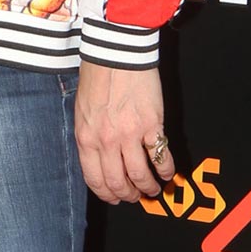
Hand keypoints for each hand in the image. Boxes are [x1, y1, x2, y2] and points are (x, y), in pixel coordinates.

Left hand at [74, 63, 171, 203]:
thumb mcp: (82, 111)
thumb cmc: (98, 76)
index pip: (95, 179)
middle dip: (128, 195)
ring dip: (148, 187)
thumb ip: (90, 137)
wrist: (116, 53)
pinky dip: (166, 169)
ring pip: (140, 175)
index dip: (107, 194)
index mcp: (86, 138)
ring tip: (154, 189)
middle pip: (118, 182)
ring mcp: (129, 134)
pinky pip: (160, 156)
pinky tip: (167, 172)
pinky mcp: (151, 125)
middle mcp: (106, 141)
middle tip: (136, 197)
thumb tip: (100, 159)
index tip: (115, 198)